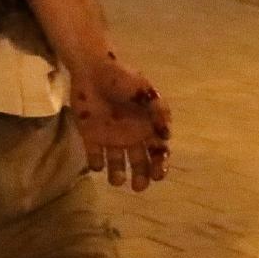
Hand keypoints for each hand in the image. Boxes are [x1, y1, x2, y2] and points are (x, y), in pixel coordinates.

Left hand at [75, 61, 170, 191]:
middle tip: (138, 187)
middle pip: (139, 163)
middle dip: (141, 177)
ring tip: (117, 180)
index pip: (157, 152)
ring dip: (117, 174)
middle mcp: (130, 136)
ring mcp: (110, 137)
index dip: (160, 165)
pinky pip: (94, 155)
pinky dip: (96, 163)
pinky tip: (99, 164)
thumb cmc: (122, 79)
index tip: (158, 176)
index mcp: (146, 126)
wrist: (93, 69)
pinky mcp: (91, 136)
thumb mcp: (145, 92)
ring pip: (116, 163)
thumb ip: (158, 112)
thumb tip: (167, 136)